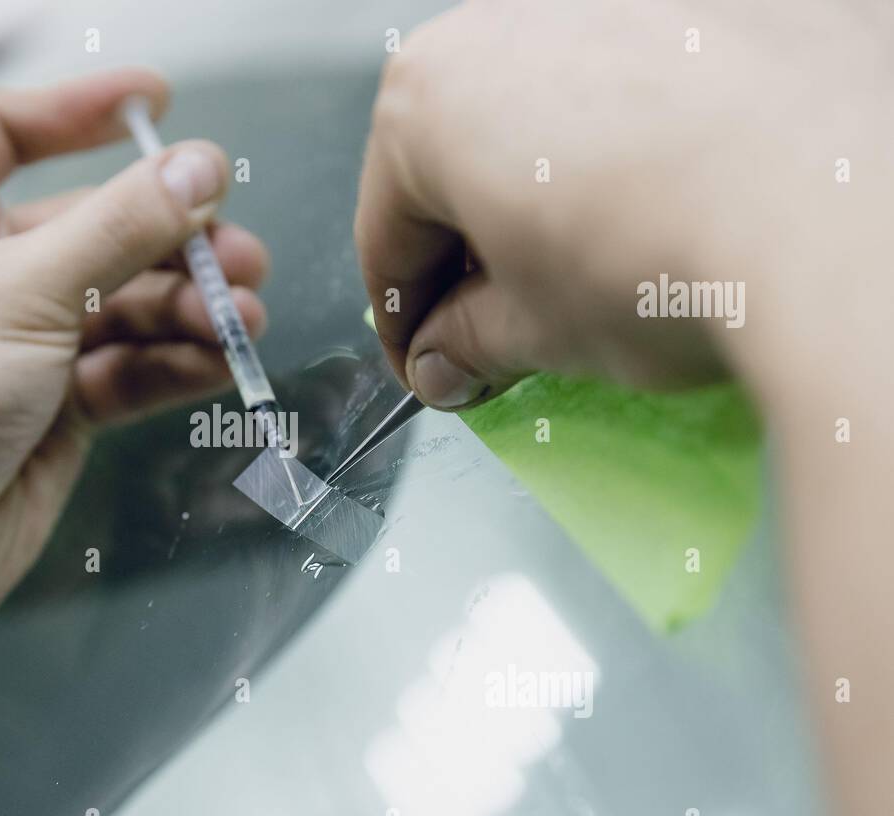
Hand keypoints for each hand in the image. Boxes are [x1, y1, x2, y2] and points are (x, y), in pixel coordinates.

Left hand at [0, 67, 268, 651]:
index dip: (81, 112)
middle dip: (170, 240)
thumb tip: (203, 169)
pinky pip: (129, 366)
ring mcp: (17, 343)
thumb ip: (122, 230)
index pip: (5, 133)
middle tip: (239, 253)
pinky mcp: (55, 407)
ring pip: (122, 302)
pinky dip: (174, 362)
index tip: (160, 103)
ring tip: (243, 318)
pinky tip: (218, 361)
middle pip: (92, 226)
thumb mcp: (23, 294)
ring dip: (187, 307)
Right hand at [355, 0, 888, 411]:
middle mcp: (502, 23)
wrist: (843, 210)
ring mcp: (602, 1)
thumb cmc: (670, 259)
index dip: (404, 325)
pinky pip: (625, 91)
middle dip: (471, 257)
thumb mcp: (536, 332)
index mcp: (426, 100)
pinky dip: (623, 153)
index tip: (431, 365)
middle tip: (501, 336)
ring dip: (544, 200)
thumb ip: (468, 344)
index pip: (386, 237)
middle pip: (454, 166)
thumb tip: (447, 359)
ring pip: (538, 122)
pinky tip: (659, 208)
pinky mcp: (693, 6)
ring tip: (591, 274)